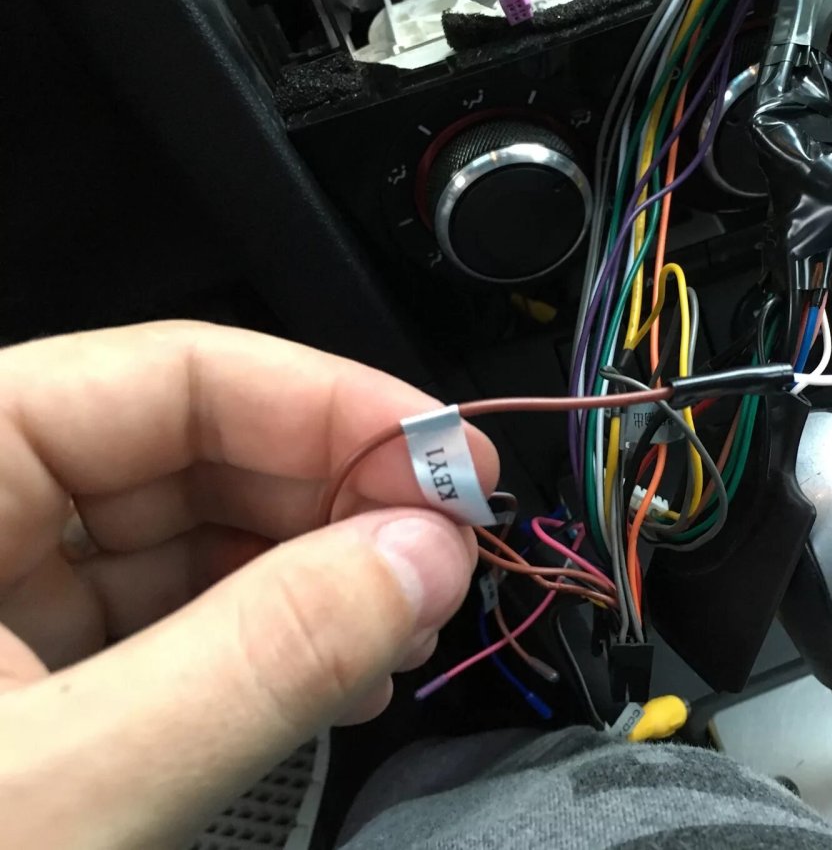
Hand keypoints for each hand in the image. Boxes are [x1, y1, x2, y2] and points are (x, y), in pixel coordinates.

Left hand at [0, 321, 498, 848]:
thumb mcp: (67, 792)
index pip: (170, 375)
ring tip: (400, 626)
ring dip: (312, 573)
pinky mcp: (20, 681)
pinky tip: (332, 673)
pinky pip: (167, 619)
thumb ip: (263, 657)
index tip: (452, 463)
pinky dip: (263, 640)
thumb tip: (426, 551)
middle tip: (443, 559)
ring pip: (188, 536)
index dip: (330, 406)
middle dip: (334, 500)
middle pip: (190, 448)